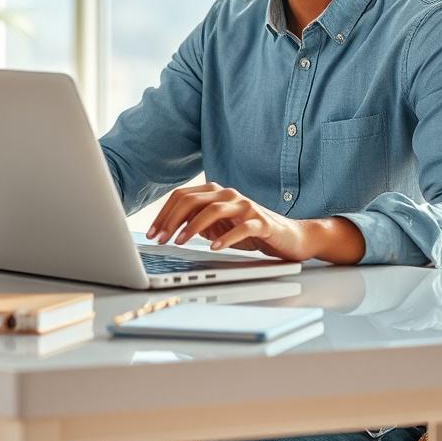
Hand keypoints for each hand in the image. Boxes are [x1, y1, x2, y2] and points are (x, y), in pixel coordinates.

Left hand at [147, 182, 310, 259]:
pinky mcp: (262, 222)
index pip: (182, 196)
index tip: (152, 233)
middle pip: (193, 200)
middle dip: (172, 220)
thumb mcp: (218, 227)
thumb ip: (197, 222)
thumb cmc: (250, 231)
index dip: (164, 214)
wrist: (289, 236)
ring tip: (180, 242)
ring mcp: (246, 206)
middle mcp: (229, 195)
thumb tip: (167, 229)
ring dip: (193, 227)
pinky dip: (225, 237)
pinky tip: (213, 248)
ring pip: (213, 209)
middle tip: (160, 240)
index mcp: (216, 193)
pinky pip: (242, 227)